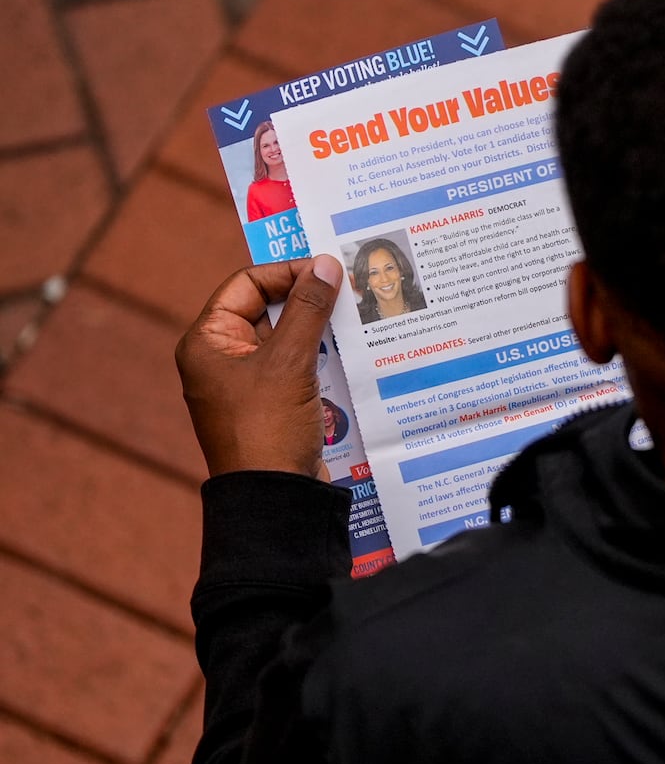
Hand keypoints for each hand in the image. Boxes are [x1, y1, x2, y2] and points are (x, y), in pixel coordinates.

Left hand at [175, 256, 342, 477]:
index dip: (287, 272)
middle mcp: (222, 359)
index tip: (328, 270)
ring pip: (287, 339)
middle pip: (268, 309)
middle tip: (349, 289)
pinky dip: (322, 358)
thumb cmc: (268, 428)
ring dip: (319, 330)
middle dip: (308, 300)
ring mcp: (248, 384)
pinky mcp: (273, 405)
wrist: (274, 499)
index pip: (247, 284)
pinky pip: (298, 367)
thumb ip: (308, 308)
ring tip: (357, 318)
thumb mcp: (290, 361)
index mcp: (208, 342)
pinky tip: (353, 353)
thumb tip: (327, 264)